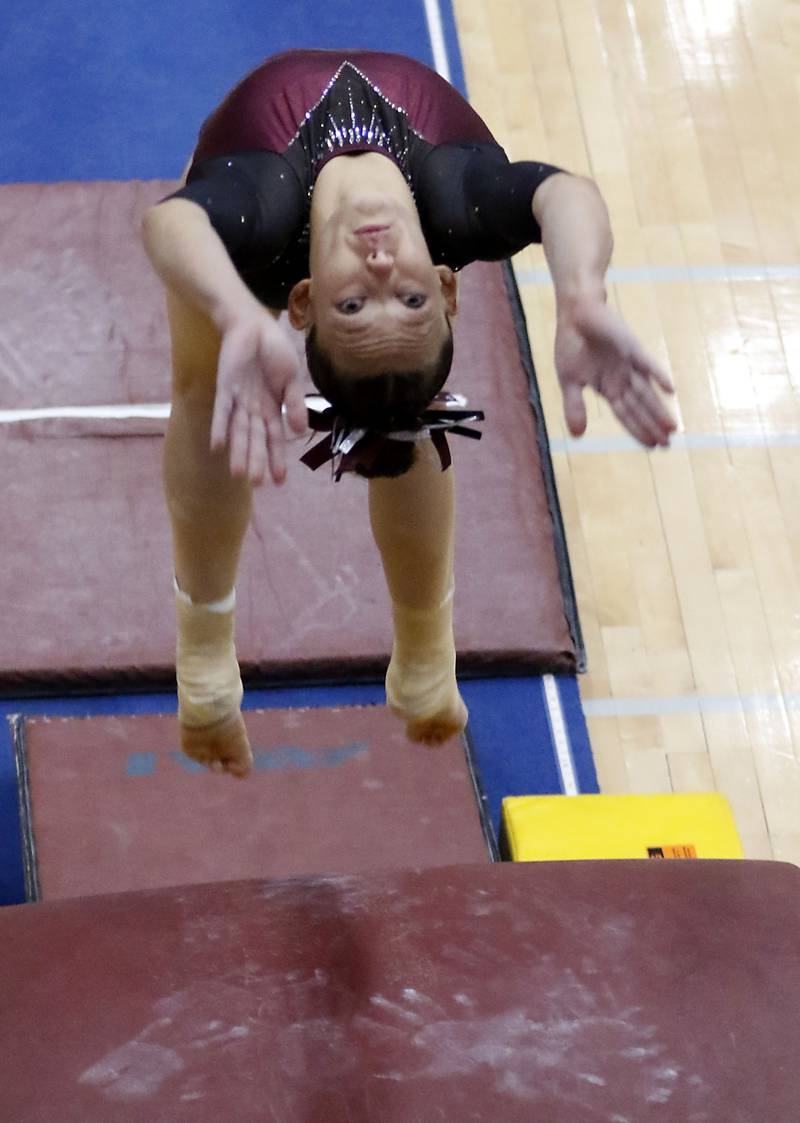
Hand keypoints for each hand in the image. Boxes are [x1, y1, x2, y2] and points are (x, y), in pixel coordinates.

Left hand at [210, 308, 307, 484]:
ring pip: (239, 431)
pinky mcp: (224, 388)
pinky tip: (217, 447)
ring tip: (238, 475)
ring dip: (238, 452)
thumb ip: (296, 404)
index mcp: (272, 407)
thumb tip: (300, 432)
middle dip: (256, 461)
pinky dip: (220, 429)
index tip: (279, 481)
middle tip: (257, 484)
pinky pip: (222, 412)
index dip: (276, 459)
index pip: (274, 438)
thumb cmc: (274, 350)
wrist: (254, 324)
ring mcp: (238, 400)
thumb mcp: (292, 379)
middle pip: (255, 440)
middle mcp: (254, 409)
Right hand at [554, 297, 675, 446]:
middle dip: (653, 426)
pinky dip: (657, 375)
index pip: (625, 415)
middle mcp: (622, 379)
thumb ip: (575, 407)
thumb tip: (577, 436)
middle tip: (668, 444)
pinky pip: (646, 363)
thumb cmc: (572, 344)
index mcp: (608, 388)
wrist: (575, 313)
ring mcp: (629, 364)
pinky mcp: (630, 346)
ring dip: (659, 409)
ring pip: (646, 392)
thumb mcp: (569, 380)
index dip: (638, 431)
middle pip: (640, 408)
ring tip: (672, 428)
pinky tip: (670, 390)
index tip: (652, 446)